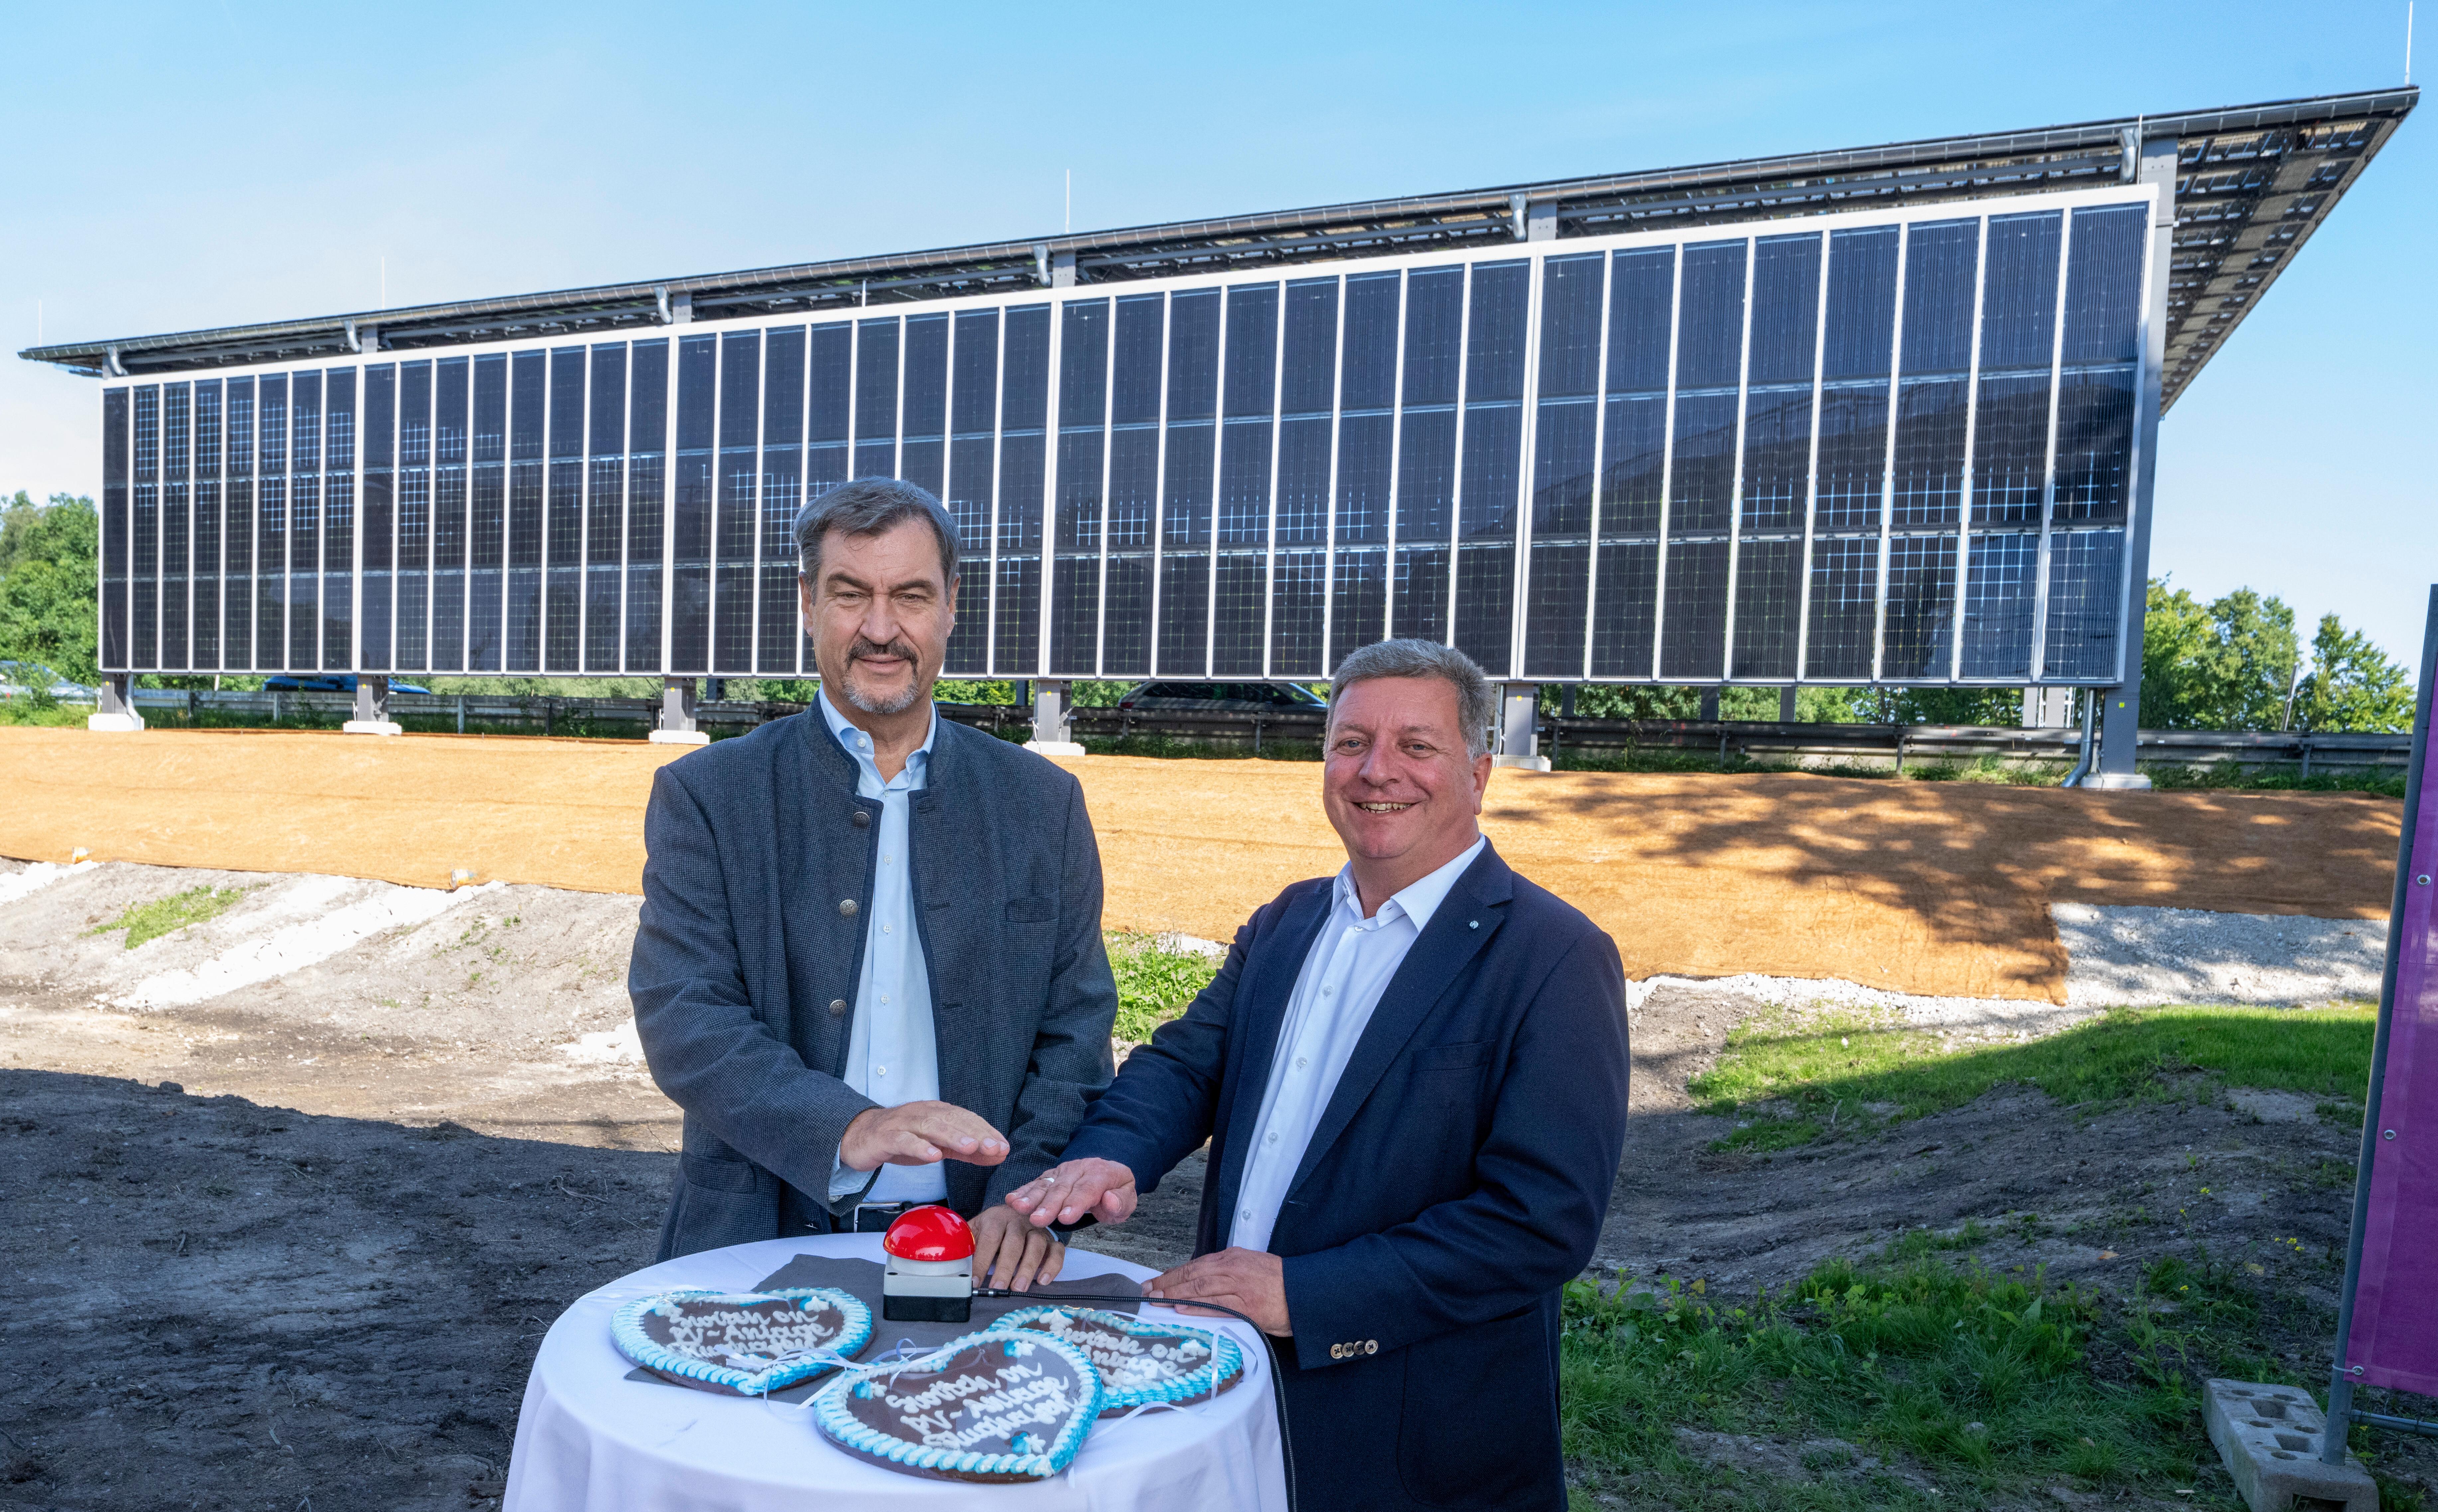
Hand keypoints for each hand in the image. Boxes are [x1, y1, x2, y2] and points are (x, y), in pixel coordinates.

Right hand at [839, 1101, 1008, 1170]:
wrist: (861, 1136)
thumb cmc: (903, 1139)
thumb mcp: (938, 1145)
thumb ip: (967, 1150)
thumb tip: (998, 1154)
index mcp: (938, 1113)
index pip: (967, 1119)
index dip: (986, 1132)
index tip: (1004, 1147)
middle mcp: (923, 1113)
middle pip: (953, 1121)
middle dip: (976, 1134)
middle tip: (995, 1147)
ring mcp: (904, 1123)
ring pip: (931, 1126)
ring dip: (953, 1136)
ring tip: (971, 1147)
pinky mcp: (887, 1137)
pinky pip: (904, 1140)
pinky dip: (919, 1147)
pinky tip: (933, 1156)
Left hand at [969, 1204, 1064, 1291]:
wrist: (1016, 1210)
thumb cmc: (992, 1228)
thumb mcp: (977, 1229)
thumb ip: (967, 1243)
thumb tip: (953, 1262)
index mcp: (996, 1218)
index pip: (989, 1239)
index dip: (982, 1261)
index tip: (975, 1282)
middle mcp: (1019, 1220)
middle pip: (1014, 1243)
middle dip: (1005, 1267)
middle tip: (998, 1289)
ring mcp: (1037, 1229)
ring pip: (1036, 1245)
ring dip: (1027, 1268)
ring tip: (1018, 1288)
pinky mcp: (1051, 1239)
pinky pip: (1057, 1251)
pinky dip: (1052, 1266)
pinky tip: (1043, 1280)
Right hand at [1003, 1158, 1137, 1228]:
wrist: (1107, 1174)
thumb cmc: (1116, 1192)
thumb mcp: (1128, 1199)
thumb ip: (1121, 1201)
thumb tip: (1110, 1201)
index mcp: (1101, 1173)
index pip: (1087, 1189)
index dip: (1076, 1203)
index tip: (1065, 1218)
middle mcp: (1079, 1169)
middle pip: (1063, 1188)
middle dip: (1049, 1204)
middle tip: (1038, 1220)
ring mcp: (1062, 1171)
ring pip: (1046, 1185)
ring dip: (1031, 1197)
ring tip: (1018, 1208)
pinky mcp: (1050, 1176)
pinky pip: (1036, 1183)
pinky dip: (1023, 1191)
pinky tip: (1011, 1200)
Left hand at [1146, 1248, 1290, 1335]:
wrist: (1303, 1293)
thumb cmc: (1277, 1282)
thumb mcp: (1249, 1266)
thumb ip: (1225, 1272)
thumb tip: (1199, 1280)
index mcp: (1232, 1258)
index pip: (1195, 1264)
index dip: (1172, 1274)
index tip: (1156, 1281)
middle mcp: (1233, 1270)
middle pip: (1192, 1275)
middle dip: (1167, 1283)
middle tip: (1146, 1291)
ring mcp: (1239, 1288)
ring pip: (1200, 1289)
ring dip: (1174, 1295)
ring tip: (1156, 1300)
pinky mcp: (1246, 1308)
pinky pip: (1216, 1306)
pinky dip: (1196, 1307)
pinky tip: (1180, 1309)